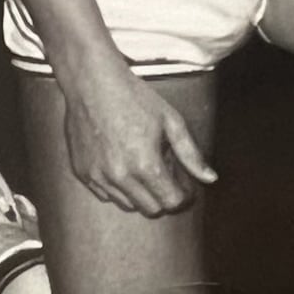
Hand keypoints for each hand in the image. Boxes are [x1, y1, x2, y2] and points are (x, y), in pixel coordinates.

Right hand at [60, 57, 217, 215]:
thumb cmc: (135, 98)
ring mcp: (99, 178)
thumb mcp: (171, 120)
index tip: (185, 185)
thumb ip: (191, 154)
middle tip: (167, 174)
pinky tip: (124, 164)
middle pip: (150, 208)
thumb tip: (210, 178)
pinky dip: (119, 187)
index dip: (183, 195)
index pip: (171, 201)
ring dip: (141, 193)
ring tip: (144, 165)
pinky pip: (106, 195)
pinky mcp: (82, 174)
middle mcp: (121, 178)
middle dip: (163, 196)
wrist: (93, 84)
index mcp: (146, 165)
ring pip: (127, 205)